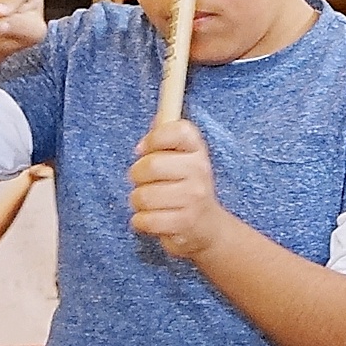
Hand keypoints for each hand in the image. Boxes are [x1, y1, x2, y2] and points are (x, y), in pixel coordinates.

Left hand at [130, 117, 229, 259]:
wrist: (208, 227)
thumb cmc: (186, 187)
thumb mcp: (181, 158)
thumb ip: (166, 136)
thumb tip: (158, 117)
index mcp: (197, 149)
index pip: (176, 130)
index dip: (153, 139)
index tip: (144, 151)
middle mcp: (199, 169)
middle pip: (149, 165)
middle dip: (137, 177)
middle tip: (146, 183)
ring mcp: (194, 197)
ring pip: (142, 196)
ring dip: (138, 202)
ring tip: (152, 203)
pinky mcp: (184, 222)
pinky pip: (144, 219)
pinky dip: (142, 222)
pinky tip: (155, 219)